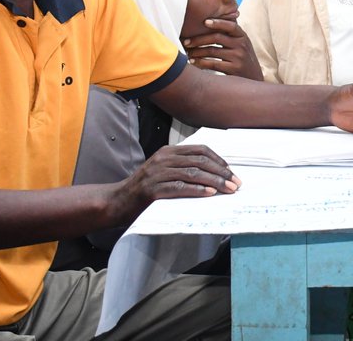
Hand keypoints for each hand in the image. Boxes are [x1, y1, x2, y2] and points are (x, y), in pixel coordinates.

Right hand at [110, 144, 239, 223]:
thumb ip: (184, 168)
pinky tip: (209, 194)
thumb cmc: (145, 189)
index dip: (219, 160)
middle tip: (236, 183)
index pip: (201, 150)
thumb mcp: (165, 171)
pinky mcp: (152, 189)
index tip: (231, 172)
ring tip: (228, 189)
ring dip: (214, 182)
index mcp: (168, 151)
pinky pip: (179, 187)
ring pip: (193, 173)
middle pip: (200, 161)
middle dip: (222, 172)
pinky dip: (197, 190)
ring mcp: (156, 173)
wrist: (117, 201)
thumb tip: (215, 174)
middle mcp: (163, 159)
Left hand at [182, 18, 263, 79]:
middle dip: (199, 39)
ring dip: (197, 51)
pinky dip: (200, 62)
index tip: (204, 21)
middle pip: (217, 38)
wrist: (254, 77)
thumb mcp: (242, 44)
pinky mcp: (234, 69)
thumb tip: (208, 23)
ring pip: (212, 51)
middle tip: (186, 41)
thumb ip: (230, 35)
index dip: (218, 22)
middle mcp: (241, 45)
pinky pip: (213, 64)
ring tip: (187, 52)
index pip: (231, 26)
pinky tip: (193, 62)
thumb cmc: (243, 58)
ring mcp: (238, 57)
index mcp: (243, 36)